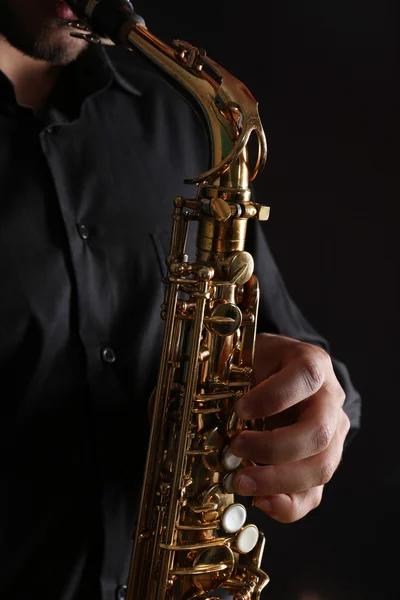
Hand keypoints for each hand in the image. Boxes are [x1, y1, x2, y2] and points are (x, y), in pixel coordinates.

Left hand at [230, 333, 349, 522]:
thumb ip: (236, 374)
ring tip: (239, 482)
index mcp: (313, 365)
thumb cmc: (263, 365)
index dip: (272, 397)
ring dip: (277, 481)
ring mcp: (333, 436)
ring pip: (321, 468)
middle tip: (236, 448)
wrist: (283, 374)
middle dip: (273, 448)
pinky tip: (259, 499)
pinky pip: (314, 494)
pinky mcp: (323, 464)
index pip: (305, 378)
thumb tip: (205, 405)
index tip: (239, 409)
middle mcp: (330, 401)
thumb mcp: (250, 355)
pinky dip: (286, 504)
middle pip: (318, 433)